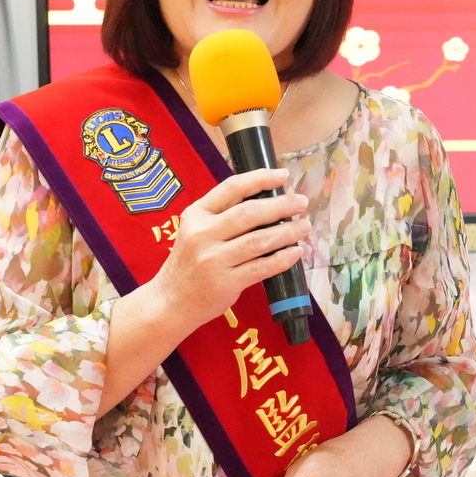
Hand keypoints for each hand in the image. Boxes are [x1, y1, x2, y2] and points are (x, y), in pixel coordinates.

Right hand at [146, 167, 308, 331]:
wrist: (170, 301)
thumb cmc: (189, 263)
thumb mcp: (196, 231)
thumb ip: (222, 216)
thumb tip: (268, 202)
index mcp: (196, 214)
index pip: (232, 188)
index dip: (260, 178)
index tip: (283, 175)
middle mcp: (203, 234)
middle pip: (249, 213)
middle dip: (281, 205)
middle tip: (302, 203)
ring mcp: (213, 260)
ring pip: (258, 240)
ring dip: (287, 232)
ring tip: (304, 227)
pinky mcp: (226, 282)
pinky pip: (261, 267)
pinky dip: (282, 259)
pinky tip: (296, 252)